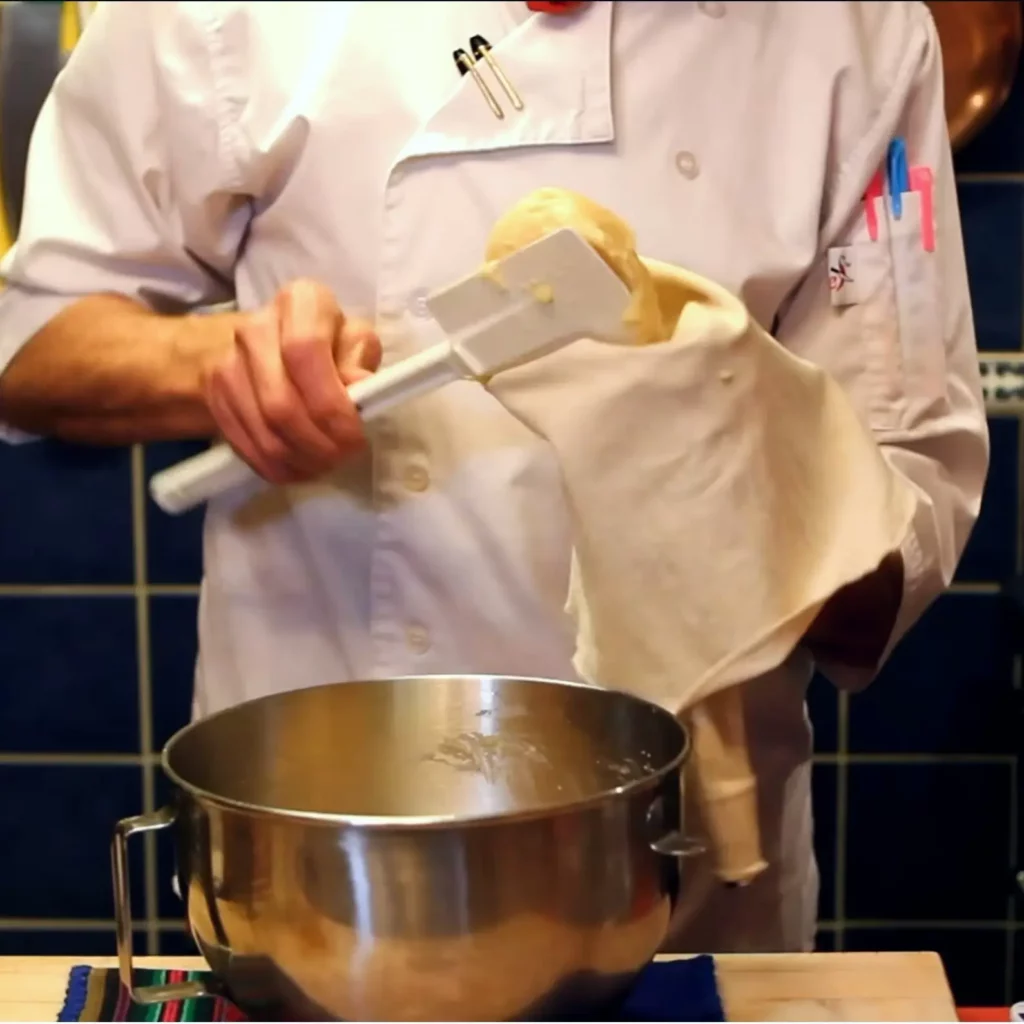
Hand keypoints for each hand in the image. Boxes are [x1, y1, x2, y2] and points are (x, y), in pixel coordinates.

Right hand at [204, 279, 380, 483]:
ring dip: (301, 460)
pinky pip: (247, 446)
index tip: (354, 434)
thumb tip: (360, 388)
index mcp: (301, 302)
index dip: (331, 404)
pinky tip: (300, 466)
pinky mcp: (215, 396)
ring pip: (265, 432)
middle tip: (343, 456)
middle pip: (282, 403)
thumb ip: (360, 362)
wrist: (268, 346)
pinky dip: (278, 467)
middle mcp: (256, 328)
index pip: (305, 351)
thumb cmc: (329, 345)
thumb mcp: (354, 344)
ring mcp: (227, 362)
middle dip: (319, 443)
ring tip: (326, 463)